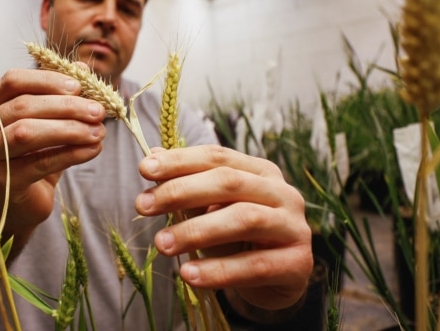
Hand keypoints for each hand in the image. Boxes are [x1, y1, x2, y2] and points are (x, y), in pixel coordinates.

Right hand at [0, 68, 105, 232]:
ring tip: (99, 131)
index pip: (13, 81)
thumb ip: (60, 95)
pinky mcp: (1, 181)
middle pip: (22, 107)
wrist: (23, 204)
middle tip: (98, 111)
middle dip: (65, 106)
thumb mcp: (47, 122)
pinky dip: (71, 153)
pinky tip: (93, 150)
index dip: (47, 80)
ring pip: (27, 133)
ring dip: (68, 129)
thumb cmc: (34, 157)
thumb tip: (83, 68)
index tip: (79, 87)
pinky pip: (40, 162)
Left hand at [134, 145, 311, 310]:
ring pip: (244, 219)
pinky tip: (188, 275)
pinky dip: (219, 271)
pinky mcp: (297, 264)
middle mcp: (282, 193)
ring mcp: (294, 227)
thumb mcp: (213, 210)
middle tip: (142, 206)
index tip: (144, 170)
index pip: (217, 157)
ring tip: (161, 244)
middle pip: (229, 183)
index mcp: (261, 172)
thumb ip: (188, 186)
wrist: (277, 282)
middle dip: (181, 191)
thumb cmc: (241, 239)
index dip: (180, 161)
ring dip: (196, 231)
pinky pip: (255, 266)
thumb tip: (152, 157)